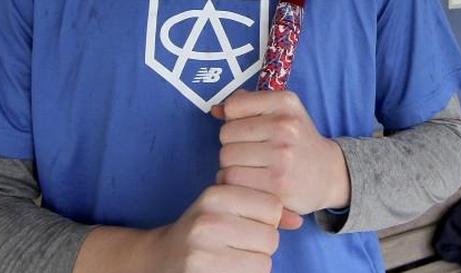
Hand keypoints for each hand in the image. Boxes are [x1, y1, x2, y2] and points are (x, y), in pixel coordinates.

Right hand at [149, 184, 301, 272]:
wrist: (161, 257)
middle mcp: (208, 220)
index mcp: (216, 194)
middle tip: (239, 245)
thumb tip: (298, 221)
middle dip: (262, 245)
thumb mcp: (227, 207)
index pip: (272, 206)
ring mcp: (203, 250)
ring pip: (264, 263)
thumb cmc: (203, 229)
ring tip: (233, 258)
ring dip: (255, 264)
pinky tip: (228, 269)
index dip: (267, 219)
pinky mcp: (202, 272)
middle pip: (271, 237)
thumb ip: (263, 209)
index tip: (248, 223)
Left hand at [213, 90, 350, 214]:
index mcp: (285, 102)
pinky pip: (232, 181)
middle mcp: (285, 126)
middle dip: (232, 144)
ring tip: (251, 168)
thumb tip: (216, 110)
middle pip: (226, 134)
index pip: (234, 106)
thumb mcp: (282, 112)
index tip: (249, 129)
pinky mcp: (276, 184)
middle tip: (252, 152)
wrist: (328, 174)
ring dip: (232, 166)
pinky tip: (251, 182)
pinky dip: (235, 183)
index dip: (234, 119)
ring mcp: (282, 156)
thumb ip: (248, 105)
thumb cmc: (297, 141)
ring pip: (226, 159)